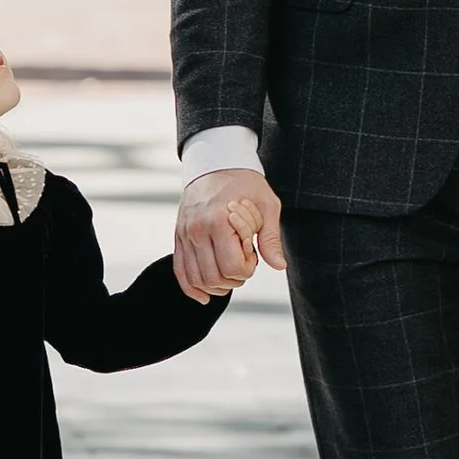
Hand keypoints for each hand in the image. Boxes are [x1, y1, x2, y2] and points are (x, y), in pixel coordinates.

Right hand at [175, 168, 283, 296]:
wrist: (216, 162)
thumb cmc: (245, 183)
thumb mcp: (267, 205)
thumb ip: (271, 238)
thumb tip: (279, 265)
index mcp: (219, 220)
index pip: (232, 266)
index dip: (247, 269)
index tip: (253, 255)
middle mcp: (197, 229)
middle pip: (214, 277)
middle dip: (234, 279)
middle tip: (244, 263)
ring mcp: (185, 234)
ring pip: (196, 278)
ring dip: (216, 286)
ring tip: (230, 273)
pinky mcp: (179, 236)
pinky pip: (180, 271)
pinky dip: (191, 288)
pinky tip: (203, 296)